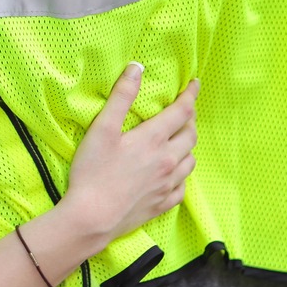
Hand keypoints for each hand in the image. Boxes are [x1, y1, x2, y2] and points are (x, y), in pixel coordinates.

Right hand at [60, 63, 197, 242]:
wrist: (92, 218)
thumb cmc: (92, 172)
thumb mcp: (102, 129)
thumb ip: (121, 97)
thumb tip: (137, 68)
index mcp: (153, 139)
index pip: (182, 111)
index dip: (190, 95)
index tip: (194, 84)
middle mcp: (167, 161)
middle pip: (190, 135)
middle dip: (189, 120)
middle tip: (182, 113)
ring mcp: (167, 185)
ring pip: (190, 161)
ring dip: (188, 147)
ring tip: (178, 142)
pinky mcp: (162, 204)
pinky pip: (182, 188)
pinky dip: (181, 176)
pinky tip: (172, 175)